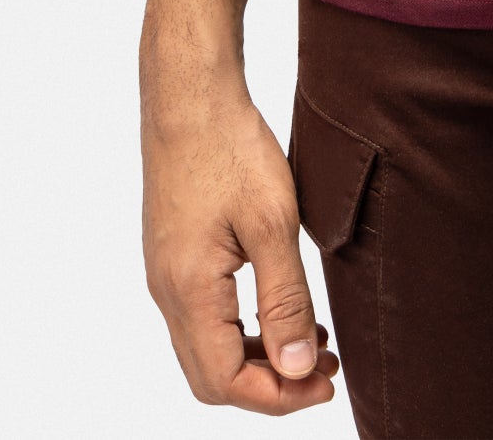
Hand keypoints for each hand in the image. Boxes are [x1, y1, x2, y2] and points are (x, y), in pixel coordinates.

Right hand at [143, 77, 339, 413]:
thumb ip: (285, 300)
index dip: (279, 396)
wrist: (190, 94)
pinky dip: (243, 328)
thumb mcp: (272, 223)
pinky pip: (203, 317)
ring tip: (312, 343)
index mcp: (188, 291)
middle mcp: (167, 292)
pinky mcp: (173, 254)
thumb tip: (296, 369)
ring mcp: (165, 273)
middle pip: (212, 377)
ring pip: (207, 349)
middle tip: (324, 369)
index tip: (327, 381)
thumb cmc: (230, 148)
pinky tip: (280, 306)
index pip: (227, 382)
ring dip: (259, 357)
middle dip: (270, 384)